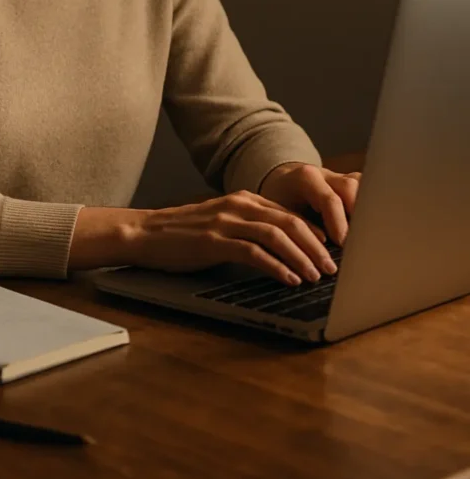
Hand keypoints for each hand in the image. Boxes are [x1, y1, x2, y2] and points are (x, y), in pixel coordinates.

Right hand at [128, 191, 339, 285]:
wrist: (146, 233)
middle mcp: (238, 205)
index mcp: (244, 199)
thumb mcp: (222, 222)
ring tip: (316, 276)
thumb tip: (283, 247)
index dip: (314, 231)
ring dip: (300, 257)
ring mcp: (226, 222)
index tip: (330, 250)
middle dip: (315, 246)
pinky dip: (275, 266)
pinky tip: (288, 279)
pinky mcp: (214, 241)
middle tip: (332, 268)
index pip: (289, 213)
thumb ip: (249, 227)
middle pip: (289, 222)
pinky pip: (253, 252)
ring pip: (276, 235)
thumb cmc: (185, 233)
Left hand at [258, 162, 361, 245]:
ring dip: (367, 211)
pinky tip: (369, 229)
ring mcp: (340, 177)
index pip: (330, 199)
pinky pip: (366, 191)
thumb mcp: (280, 213)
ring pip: (362, 187)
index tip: (343, 245)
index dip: (339, 224)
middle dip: (357, 217)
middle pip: (350, 189)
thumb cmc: (279, 201)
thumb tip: (309, 260)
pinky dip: (369, 208)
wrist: (281, 182)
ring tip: (367, 237)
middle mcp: (326, 174)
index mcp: (306, 178)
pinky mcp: (350, 185)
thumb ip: (295, 230)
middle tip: (358, 243)